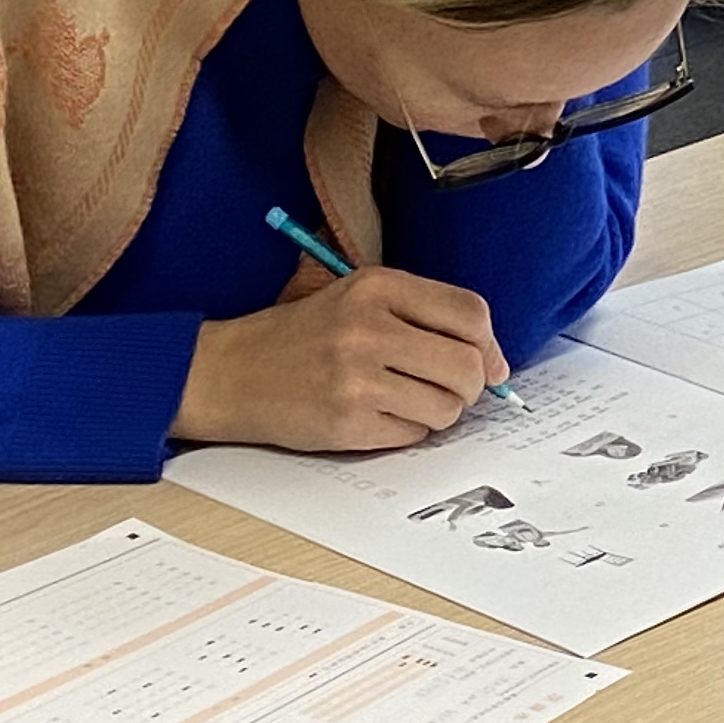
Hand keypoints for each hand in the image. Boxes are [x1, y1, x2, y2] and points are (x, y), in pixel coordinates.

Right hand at [173, 261, 506, 450]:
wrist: (229, 372)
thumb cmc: (303, 335)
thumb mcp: (359, 297)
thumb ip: (424, 314)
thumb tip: (494, 362)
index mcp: (378, 287)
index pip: (471, 313)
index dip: (490, 345)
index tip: (490, 363)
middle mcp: (369, 329)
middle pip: (467, 365)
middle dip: (471, 385)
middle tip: (451, 389)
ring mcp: (357, 378)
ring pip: (446, 407)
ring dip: (439, 412)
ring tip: (407, 401)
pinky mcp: (346, 422)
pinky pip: (412, 435)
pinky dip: (407, 431)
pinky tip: (378, 415)